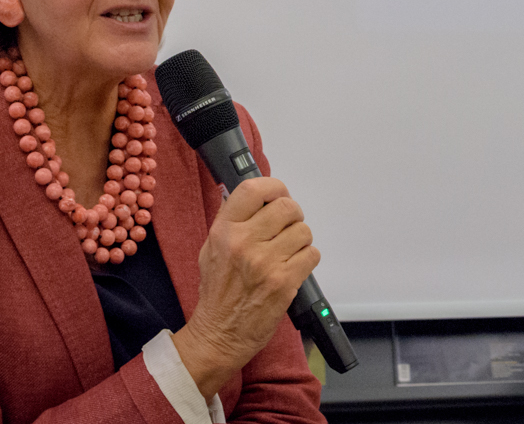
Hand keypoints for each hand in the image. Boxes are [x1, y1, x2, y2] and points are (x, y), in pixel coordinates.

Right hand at [171, 177, 321, 400]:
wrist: (218, 335)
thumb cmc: (217, 293)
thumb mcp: (212, 249)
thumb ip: (232, 221)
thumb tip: (256, 197)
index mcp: (224, 231)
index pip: (253, 189)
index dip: (273, 187)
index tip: (278, 195)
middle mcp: (243, 243)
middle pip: (287, 207)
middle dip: (292, 217)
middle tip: (285, 230)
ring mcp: (265, 263)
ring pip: (303, 231)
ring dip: (300, 241)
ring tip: (287, 253)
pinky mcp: (283, 283)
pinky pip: (311, 254)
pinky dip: (306, 260)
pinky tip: (292, 268)